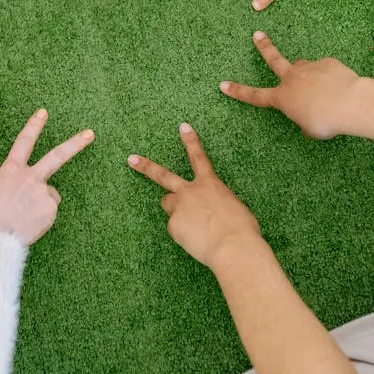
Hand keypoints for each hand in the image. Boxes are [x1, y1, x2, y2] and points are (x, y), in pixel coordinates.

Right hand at [0, 109, 94, 245]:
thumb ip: (7, 188)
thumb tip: (16, 196)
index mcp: (10, 171)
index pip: (23, 141)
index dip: (34, 126)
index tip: (43, 112)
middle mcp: (30, 177)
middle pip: (57, 156)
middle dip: (75, 144)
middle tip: (90, 133)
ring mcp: (43, 192)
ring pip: (49, 196)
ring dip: (41, 205)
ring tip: (23, 218)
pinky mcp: (50, 210)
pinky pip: (48, 214)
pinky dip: (40, 220)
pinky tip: (27, 226)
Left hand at [128, 123, 260, 267]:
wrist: (233, 246)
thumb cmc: (242, 229)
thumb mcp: (234, 208)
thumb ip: (216, 203)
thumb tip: (209, 210)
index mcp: (210, 184)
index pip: (199, 157)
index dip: (190, 141)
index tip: (183, 126)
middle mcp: (190, 191)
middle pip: (163, 175)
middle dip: (145, 166)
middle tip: (131, 159)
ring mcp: (179, 207)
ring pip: (168, 204)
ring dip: (175, 209)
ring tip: (193, 224)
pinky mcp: (173, 225)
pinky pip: (175, 229)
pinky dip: (184, 234)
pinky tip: (196, 240)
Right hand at [219, 32, 361, 139]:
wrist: (348, 102)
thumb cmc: (326, 120)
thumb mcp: (311, 129)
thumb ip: (304, 121)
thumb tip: (307, 117)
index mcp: (283, 97)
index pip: (254, 95)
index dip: (237, 91)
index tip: (223, 84)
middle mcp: (292, 78)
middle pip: (274, 59)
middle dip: (264, 47)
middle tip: (257, 35)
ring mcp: (309, 68)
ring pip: (304, 67)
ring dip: (309, 75)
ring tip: (324, 89)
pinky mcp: (327, 63)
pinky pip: (326, 71)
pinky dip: (331, 79)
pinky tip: (341, 88)